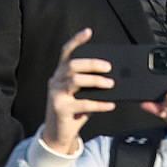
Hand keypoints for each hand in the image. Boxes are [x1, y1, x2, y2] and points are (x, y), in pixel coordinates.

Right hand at [40, 30, 110, 157]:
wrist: (58, 135)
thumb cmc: (73, 110)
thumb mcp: (80, 93)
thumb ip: (90, 83)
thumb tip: (112, 76)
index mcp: (60, 73)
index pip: (66, 52)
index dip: (76, 41)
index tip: (88, 31)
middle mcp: (55, 81)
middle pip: (72, 65)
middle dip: (92, 64)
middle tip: (109, 68)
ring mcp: (55, 95)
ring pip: (75, 80)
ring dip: (96, 81)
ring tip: (111, 84)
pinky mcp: (60, 109)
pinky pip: (82, 103)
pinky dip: (100, 104)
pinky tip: (110, 105)